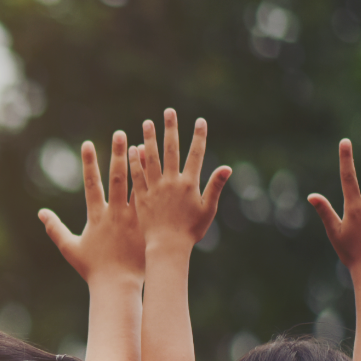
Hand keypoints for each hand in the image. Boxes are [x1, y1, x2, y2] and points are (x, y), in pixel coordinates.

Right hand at [39, 130, 143, 282]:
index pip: (91, 184)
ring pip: (137, 186)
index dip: (89, 163)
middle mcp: (115, 213)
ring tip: (141, 143)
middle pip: (116, 178)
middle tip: (119, 133)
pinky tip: (157, 170)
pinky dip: (152, 184)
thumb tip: (41, 213)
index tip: (88, 143)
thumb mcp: (70, 248)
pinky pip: (150, 200)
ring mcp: (132, 218)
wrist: (117, 285)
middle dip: (117, 154)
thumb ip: (55, 229)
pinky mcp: (146, 225)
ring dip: (138, 165)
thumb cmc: (93, 269)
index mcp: (96, 216)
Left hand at [130, 109, 230, 253]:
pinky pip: (137, 175)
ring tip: (146, 122)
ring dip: (150, 139)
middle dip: (171, 129)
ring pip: (151, 159)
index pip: (196, 155)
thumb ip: (215, 187)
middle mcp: (171, 182)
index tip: (199, 120)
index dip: (199, 137)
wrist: (167, 248)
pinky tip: (133, 148)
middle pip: (171, 150)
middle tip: (168, 111)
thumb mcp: (207, 210)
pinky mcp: (141, 197)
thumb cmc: (190, 231)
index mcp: (189, 184)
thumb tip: (227, 167)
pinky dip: (135, 161)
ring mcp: (154, 188)